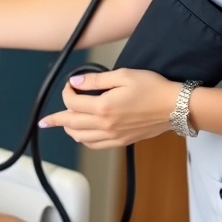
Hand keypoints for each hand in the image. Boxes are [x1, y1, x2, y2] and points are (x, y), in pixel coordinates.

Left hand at [40, 68, 179, 148]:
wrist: (175, 107)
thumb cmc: (152, 88)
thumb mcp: (123, 76)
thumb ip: (96, 81)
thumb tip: (75, 82)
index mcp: (103, 107)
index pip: (72, 103)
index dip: (66, 92)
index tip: (71, 85)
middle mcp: (104, 125)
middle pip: (71, 124)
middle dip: (56, 119)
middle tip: (45, 120)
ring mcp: (113, 136)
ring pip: (80, 137)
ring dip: (69, 130)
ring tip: (63, 124)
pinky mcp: (121, 141)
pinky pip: (95, 145)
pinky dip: (84, 140)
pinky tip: (82, 134)